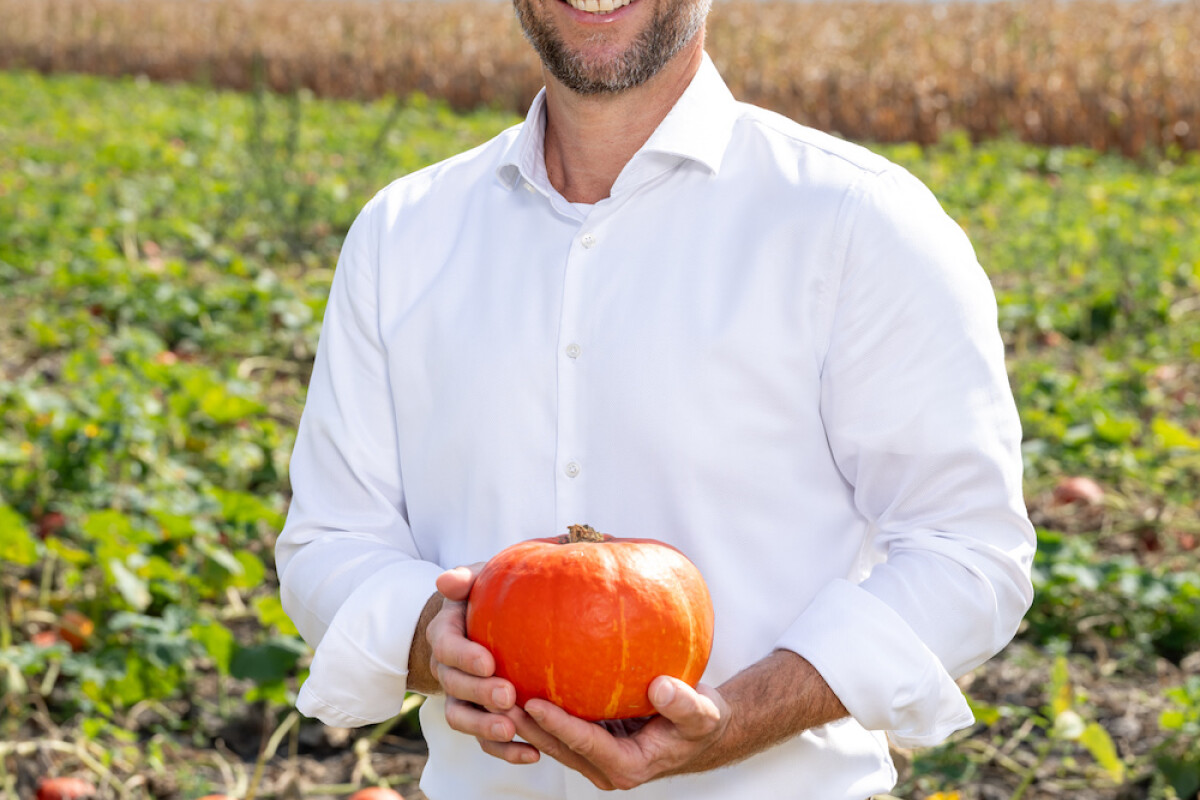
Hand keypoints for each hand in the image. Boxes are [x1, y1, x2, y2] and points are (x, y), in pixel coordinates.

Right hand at [426, 565, 528, 757]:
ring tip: (511, 729)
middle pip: (454, 686)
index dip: (464, 656)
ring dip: (484, 727)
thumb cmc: (488, 596)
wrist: (489, 623)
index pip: (446, 646)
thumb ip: (465, 577)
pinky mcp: (478, 717)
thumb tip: (447, 580)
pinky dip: (505, 751)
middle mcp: (447, 668)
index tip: (488, 662)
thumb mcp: (479, 579)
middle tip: (507, 696)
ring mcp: (460, 696)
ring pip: (462, 718)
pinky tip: (532, 754)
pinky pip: (485, 740)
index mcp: (446, 633)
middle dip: (478, 693)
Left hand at [500, 676, 730, 789]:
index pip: (585, 744)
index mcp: (628, 766)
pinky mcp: (588, 743)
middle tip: (497, 696)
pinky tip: (518, 679)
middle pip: (557, 747)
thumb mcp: (703, 713)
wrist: (699, 732)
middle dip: (526, 725)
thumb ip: (683, 703)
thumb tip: (660, 686)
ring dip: (522, 719)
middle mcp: (605, 768)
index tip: (534, 701)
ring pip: (550, 742)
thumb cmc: (702, 722)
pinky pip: (558, 729)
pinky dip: (537, 710)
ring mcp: (594, 758)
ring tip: (493, 689)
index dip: (559, 725)